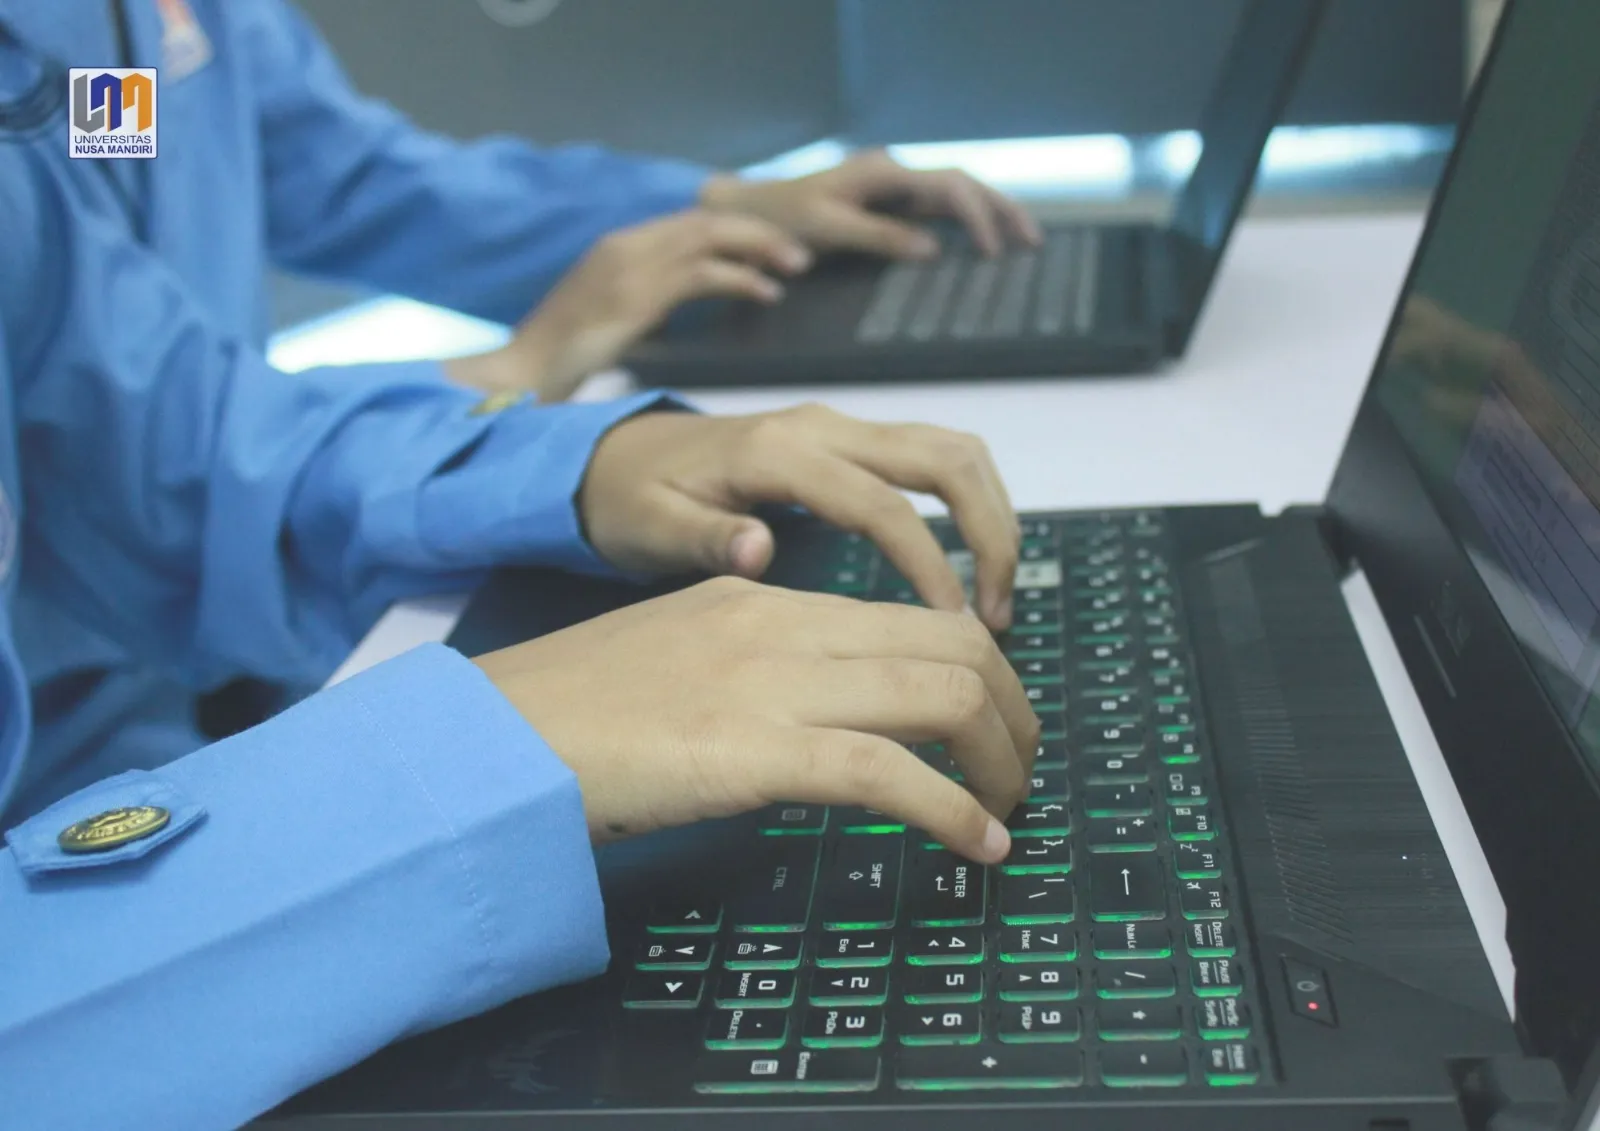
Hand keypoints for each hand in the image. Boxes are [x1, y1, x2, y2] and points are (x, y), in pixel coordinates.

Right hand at [444, 210, 810, 402]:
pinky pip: (702, 273)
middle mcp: (624, 246)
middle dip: (758, 231)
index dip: (734, 229)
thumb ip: (641, 308)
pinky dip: (740, 278)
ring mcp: (628, 265)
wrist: (517, 377)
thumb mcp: (608, 324)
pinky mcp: (635, 294)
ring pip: (711, 236)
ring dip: (760, 247)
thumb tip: (671, 313)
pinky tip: (766, 293)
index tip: (769, 246)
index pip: (688, 223)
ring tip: (796, 266)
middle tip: (799, 253)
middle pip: (707, 219)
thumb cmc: (560, 364)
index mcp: (618, 249)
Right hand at [474, 577, 1038, 861]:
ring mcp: (766, 682)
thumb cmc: (572, 714)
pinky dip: (954, 811)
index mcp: (762, 598)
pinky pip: (889, 772)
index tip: (993, 728)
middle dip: (1013, 710)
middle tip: (1019, 770)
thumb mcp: (680, 659)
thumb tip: (829, 710)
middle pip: (953, 643)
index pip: (914, 616)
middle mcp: (778, 624)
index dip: (983, 673)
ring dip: (1001, 758)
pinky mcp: (749, 749)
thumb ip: (757, 666)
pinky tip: (979, 846)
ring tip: (1008, 811)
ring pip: (941, 693)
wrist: (490, 738)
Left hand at [579, 403, 1019, 629]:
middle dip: (992, 532)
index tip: (957, 626)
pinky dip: (968, 508)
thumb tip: (757, 551)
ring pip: (953, 451)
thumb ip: (703, 538)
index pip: (882, 502)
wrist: (607, 456)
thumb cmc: (627, 499)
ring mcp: (839, 428)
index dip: (931, 563)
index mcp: (778, 451)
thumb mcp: (647, 526)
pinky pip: (933, 461)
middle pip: (946, 458)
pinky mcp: (846, 442)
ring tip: (995, 601)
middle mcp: (822, 426)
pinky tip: (966, 571)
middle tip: (999, 617)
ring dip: (991, 518)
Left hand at [700, 149, 1041, 259]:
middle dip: (1001, 209)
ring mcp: (892, 188)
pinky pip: (936, 208)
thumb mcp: (828, 230)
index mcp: (885, 173)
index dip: (977, 218)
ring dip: (989, 213)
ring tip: (1022, 238)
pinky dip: (966, 221)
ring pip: (954, 193)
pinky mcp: (887, 205)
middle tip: (1033, 240)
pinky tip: (984, 239)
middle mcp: (894, 174)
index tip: (992, 252)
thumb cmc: (782, 220)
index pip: (950, 187)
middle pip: (964, 183)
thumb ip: (879, 237)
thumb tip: (932, 248)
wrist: (750, 211)